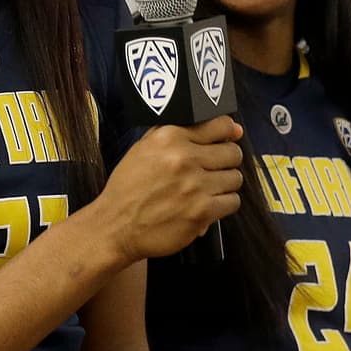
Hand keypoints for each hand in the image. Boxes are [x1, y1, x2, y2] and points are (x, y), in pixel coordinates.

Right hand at [93, 117, 244, 262]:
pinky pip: (232, 201)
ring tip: (206, 189)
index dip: (227, 134)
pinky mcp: (202, 211)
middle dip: (225, 162)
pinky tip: (206, 205)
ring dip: (224, 185)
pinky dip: (223, 204)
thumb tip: (232, 128)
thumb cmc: (130, 187)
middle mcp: (183, 158)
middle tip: (211, 170)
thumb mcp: (145, 147)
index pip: (220, 125)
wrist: (116, 226)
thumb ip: (182, 132)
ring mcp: (194, 185)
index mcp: (170, 137)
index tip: (225, 141)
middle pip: (232, 153)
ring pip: (235, 178)